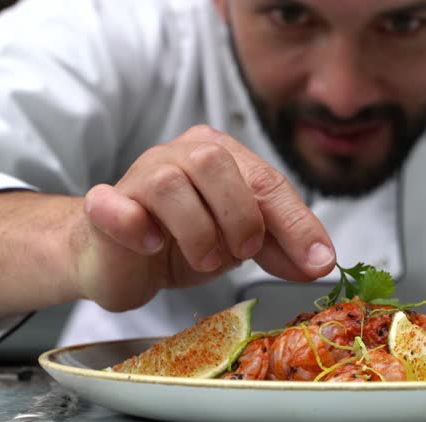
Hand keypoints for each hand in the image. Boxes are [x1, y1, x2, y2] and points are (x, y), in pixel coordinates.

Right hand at [74, 125, 335, 310]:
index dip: (296, 223)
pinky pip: (112, 204)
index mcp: (223, 157)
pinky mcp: (104, 206)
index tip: (319, 262)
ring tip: (203, 258)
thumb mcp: (242, 244)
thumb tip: (322, 262)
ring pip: (169, 182)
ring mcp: (139, 176)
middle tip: (243, 251)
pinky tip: (150, 242)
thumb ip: (280, 248)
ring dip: (196, 229)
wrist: (122, 261)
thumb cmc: (184, 242)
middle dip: (240, 216)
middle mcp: (181, 154)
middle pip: (216, 163)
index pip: (267, 180)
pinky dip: (134, 224)